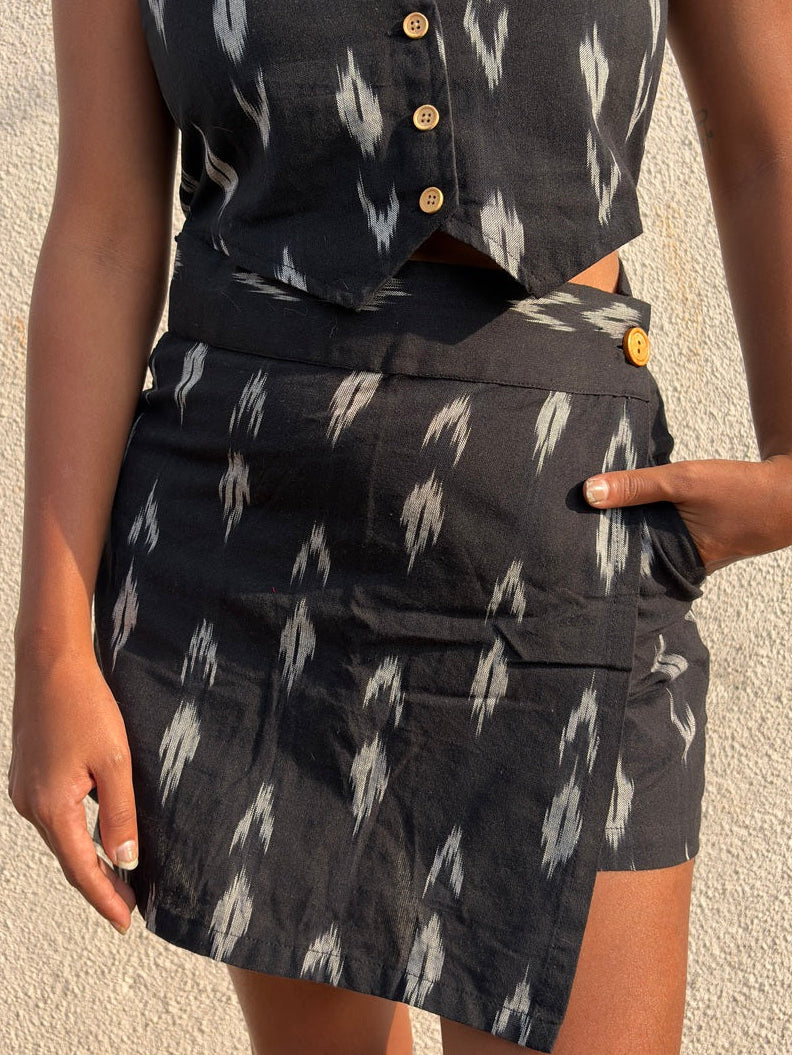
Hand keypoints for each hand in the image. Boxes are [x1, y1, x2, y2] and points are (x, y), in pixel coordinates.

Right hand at [8, 645, 138, 934]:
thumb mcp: (114, 761)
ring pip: (59, 837)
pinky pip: (54, 816)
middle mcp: (29, 805)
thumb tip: (125, 862)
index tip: (126, 923)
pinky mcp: (27, 775)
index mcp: (51, 806)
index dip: (105, 898)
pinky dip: (75, 833)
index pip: (81, 868)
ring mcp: (23, 790)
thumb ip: (120, 814)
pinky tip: (95, 834)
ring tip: (119, 876)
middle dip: (99, 884)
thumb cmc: (85, 706)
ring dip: (86, 858)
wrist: (49, 663)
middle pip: (67, 857)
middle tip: (130, 906)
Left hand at [583, 454, 791, 573]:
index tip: (564, 549)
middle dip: (605, 545)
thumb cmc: (739, 491)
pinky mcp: (696, 542)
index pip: (623, 567)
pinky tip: (624, 511)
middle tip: (565, 536)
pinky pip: (660, 536)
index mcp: (675, 564)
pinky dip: (645, 525)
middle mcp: (679, 567)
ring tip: (586, 522)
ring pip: (646, 546)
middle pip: (631, 557)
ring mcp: (689, 557)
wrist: (789, 492)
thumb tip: (588, 492)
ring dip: (625, 532)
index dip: (596, 557)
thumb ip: (636, 486)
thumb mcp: (684, 482)